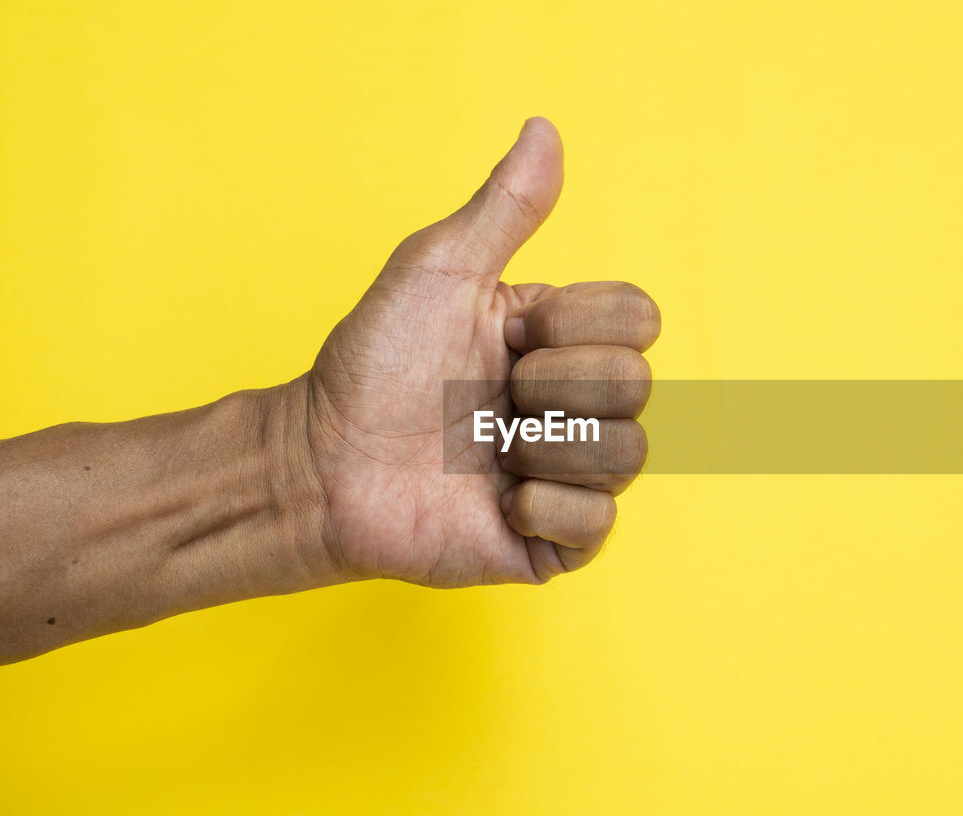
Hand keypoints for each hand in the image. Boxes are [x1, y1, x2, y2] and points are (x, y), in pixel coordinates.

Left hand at [299, 118, 659, 586]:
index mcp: (563, 341)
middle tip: (488, 397)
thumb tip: (545, 128)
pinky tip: (497, 499)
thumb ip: (504, 207)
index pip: (639, 320)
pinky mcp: (552, 541)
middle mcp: (576, 406)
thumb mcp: (439, 270)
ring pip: (628, 455)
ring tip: (489, 449)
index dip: (574, 326)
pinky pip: (600, 522)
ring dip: (548, 446)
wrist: (323, 462)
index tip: (507, 333)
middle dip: (552, 387)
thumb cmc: (372, 364)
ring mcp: (567, 474)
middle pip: (637, 386)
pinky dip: (547, 507)